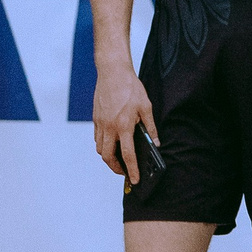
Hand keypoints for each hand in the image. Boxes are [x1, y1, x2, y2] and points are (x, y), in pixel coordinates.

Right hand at [91, 63, 156, 185]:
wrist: (112, 72)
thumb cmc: (130, 87)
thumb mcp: (146, 106)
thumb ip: (151, 127)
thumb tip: (156, 143)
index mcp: (124, 125)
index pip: (127, 154)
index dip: (131, 169)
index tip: (135, 180)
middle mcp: (109, 127)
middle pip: (108, 157)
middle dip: (116, 168)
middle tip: (125, 172)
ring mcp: (100, 123)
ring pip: (100, 149)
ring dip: (108, 158)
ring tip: (119, 159)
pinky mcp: (95, 119)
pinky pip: (97, 138)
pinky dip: (103, 145)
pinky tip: (112, 144)